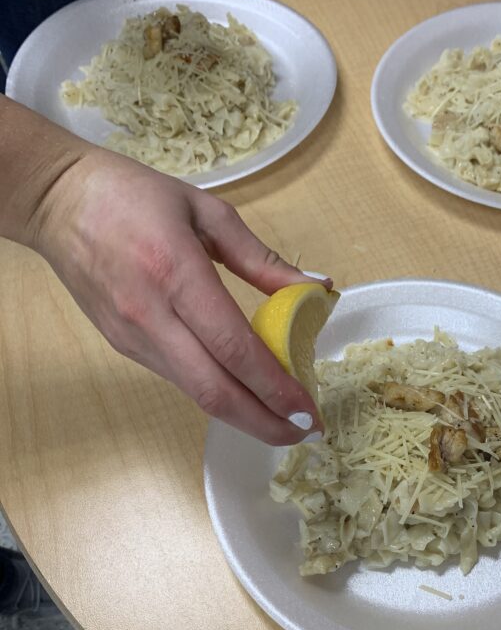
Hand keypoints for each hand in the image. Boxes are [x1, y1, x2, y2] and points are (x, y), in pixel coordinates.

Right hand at [31, 148, 329, 445]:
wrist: (56, 202)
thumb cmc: (134, 196)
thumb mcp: (208, 212)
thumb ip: (262, 259)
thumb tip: (315, 287)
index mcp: (176, 273)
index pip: (234, 348)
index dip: (275, 387)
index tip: (308, 410)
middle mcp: (151, 315)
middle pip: (215, 391)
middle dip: (265, 422)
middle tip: (305, 433)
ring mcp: (133, 337)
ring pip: (195, 392)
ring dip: (244, 414)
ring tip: (284, 418)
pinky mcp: (122, 347)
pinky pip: (178, 379)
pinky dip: (217, 393)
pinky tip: (244, 391)